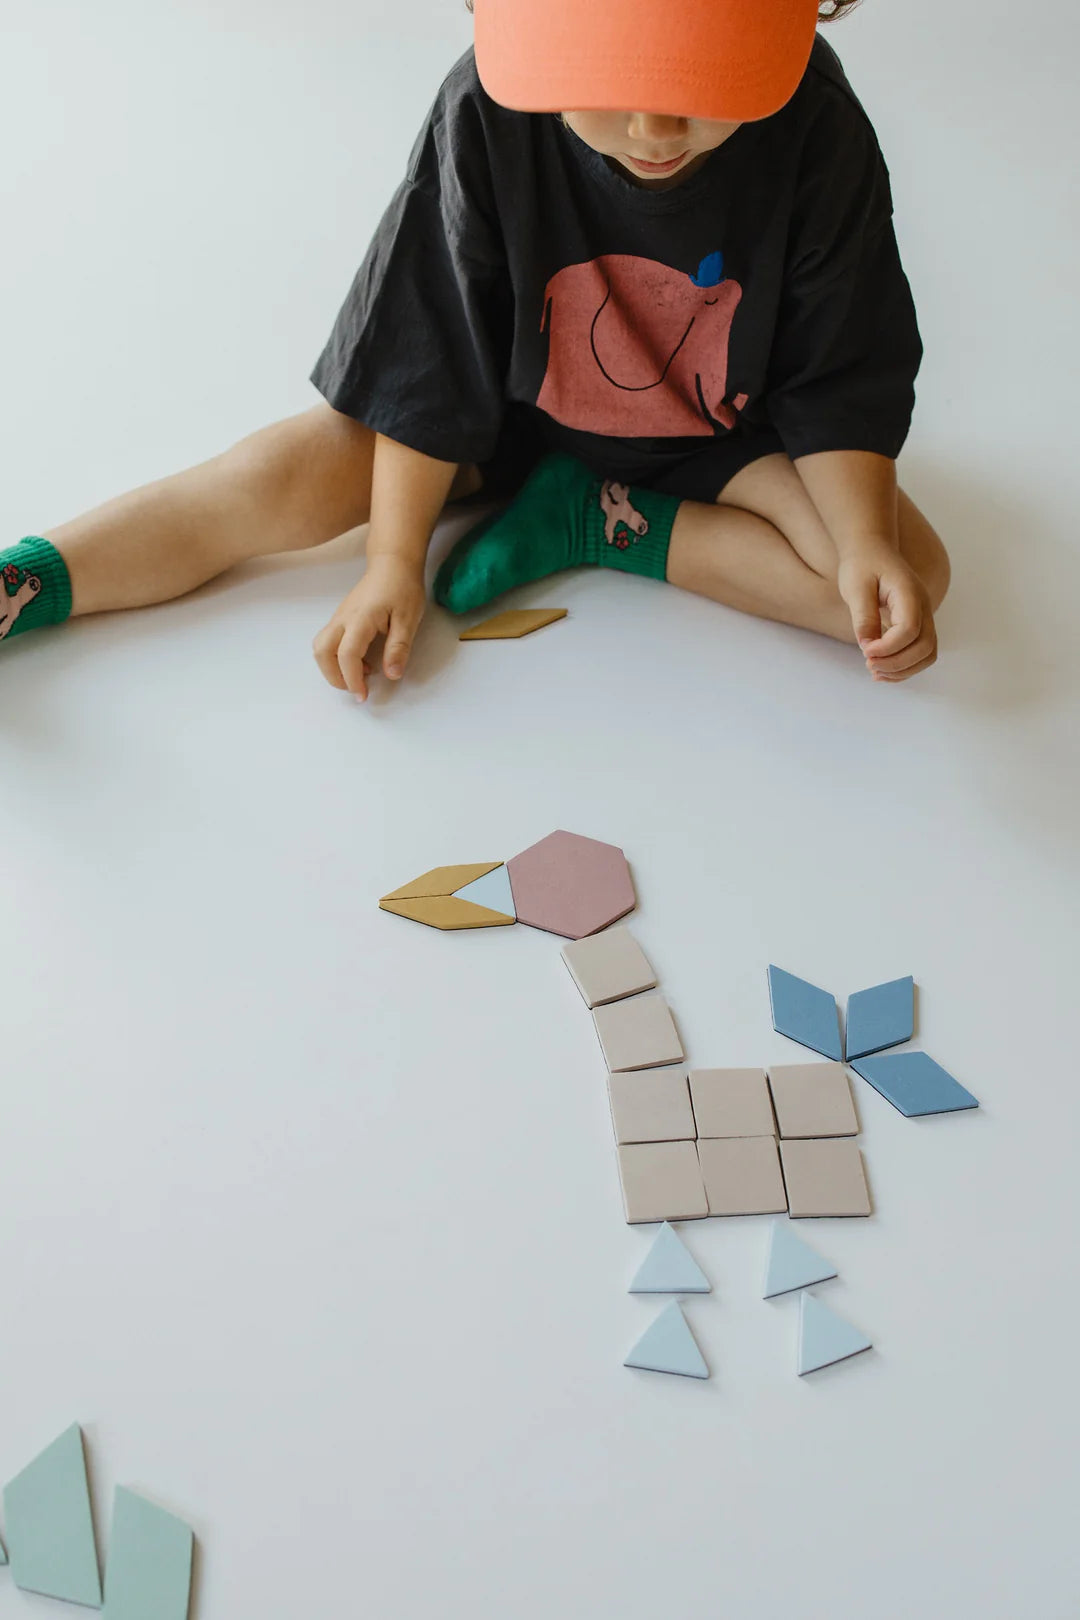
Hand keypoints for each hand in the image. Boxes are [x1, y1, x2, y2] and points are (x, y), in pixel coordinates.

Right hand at [312, 555, 425, 698]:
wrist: (392, 563)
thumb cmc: (402, 588)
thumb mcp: (409, 619)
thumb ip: (399, 648)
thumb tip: (392, 675)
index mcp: (360, 619)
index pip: (347, 655)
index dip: (352, 679)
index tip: (363, 695)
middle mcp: (342, 618)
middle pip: (322, 652)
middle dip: (334, 677)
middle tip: (356, 689)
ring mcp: (338, 617)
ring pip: (320, 647)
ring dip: (331, 668)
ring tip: (358, 676)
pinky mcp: (340, 617)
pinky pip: (328, 641)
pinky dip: (336, 657)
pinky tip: (361, 661)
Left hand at [837, 545, 937, 681]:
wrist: (872, 551)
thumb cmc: (862, 565)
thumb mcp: (856, 587)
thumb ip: (864, 616)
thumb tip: (868, 647)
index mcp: (909, 593)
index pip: (909, 629)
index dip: (888, 647)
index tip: (864, 651)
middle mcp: (923, 606)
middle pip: (925, 646)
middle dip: (897, 663)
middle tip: (868, 664)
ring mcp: (924, 616)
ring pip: (927, 654)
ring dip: (903, 670)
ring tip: (875, 672)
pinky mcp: (917, 625)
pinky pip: (920, 653)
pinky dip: (904, 667)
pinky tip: (881, 669)